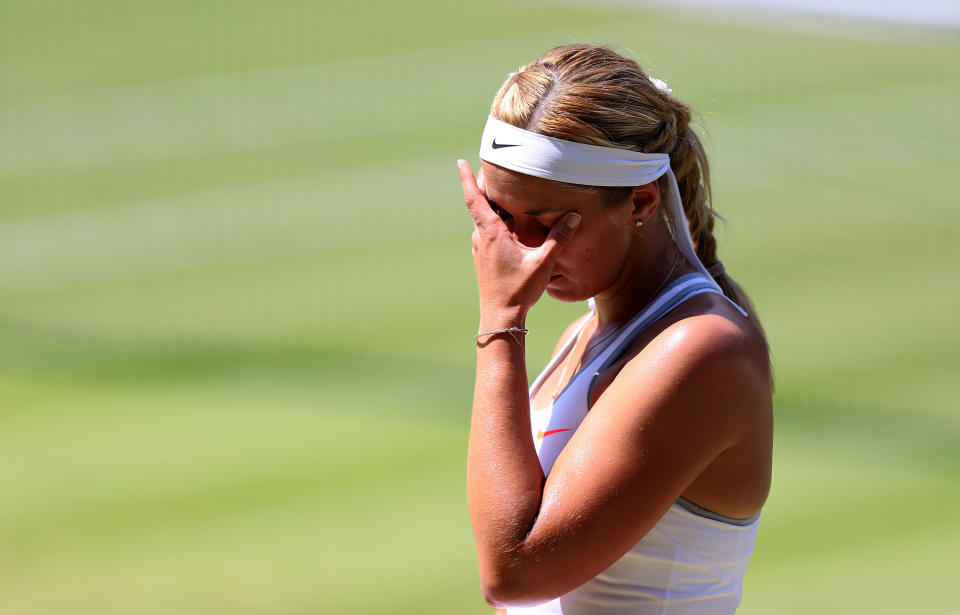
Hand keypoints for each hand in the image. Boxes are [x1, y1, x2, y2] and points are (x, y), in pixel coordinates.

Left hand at [458, 160, 580, 323]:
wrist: (500, 317)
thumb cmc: (519, 290)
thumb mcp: (543, 262)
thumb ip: (559, 238)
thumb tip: (574, 216)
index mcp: (491, 233)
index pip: (474, 198)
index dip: (467, 178)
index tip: (460, 161)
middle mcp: (481, 238)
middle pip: (480, 203)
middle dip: (486, 185)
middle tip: (496, 166)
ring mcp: (481, 249)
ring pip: (484, 219)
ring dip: (493, 204)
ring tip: (506, 190)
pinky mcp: (484, 258)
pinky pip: (488, 232)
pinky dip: (496, 221)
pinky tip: (511, 223)